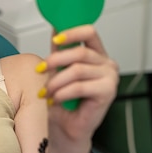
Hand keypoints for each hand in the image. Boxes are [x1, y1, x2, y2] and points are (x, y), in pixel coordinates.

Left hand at [42, 25, 118, 143]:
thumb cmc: (63, 99)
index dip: (71, 33)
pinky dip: (62, 93)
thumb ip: (60, 49)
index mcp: (97, 54)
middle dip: (55, 61)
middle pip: (79, 52)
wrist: (67, 127)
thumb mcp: (59, 69)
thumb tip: (55, 25)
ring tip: (46, 91)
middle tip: (40, 70)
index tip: (55, 40)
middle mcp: (107, 64)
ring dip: (56, 81)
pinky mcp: (108, 92)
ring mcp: (110, 78)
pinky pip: (80, 87)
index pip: (89, 32)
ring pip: (77, 70)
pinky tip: (55, 99)